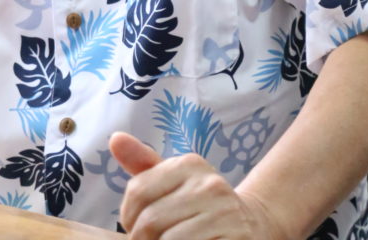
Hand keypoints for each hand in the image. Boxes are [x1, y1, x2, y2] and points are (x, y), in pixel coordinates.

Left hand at [109, 132, 282, 239]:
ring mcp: (225, 213)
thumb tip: (114, 139)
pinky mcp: (236, 238)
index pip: (137, 192)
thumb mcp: (174, 180)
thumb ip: (143, 164)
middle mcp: (209, 184)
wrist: (252, 225)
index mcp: (189, 164)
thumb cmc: (201, 205)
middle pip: (150, 222)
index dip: (129, 217)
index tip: (136, 227)